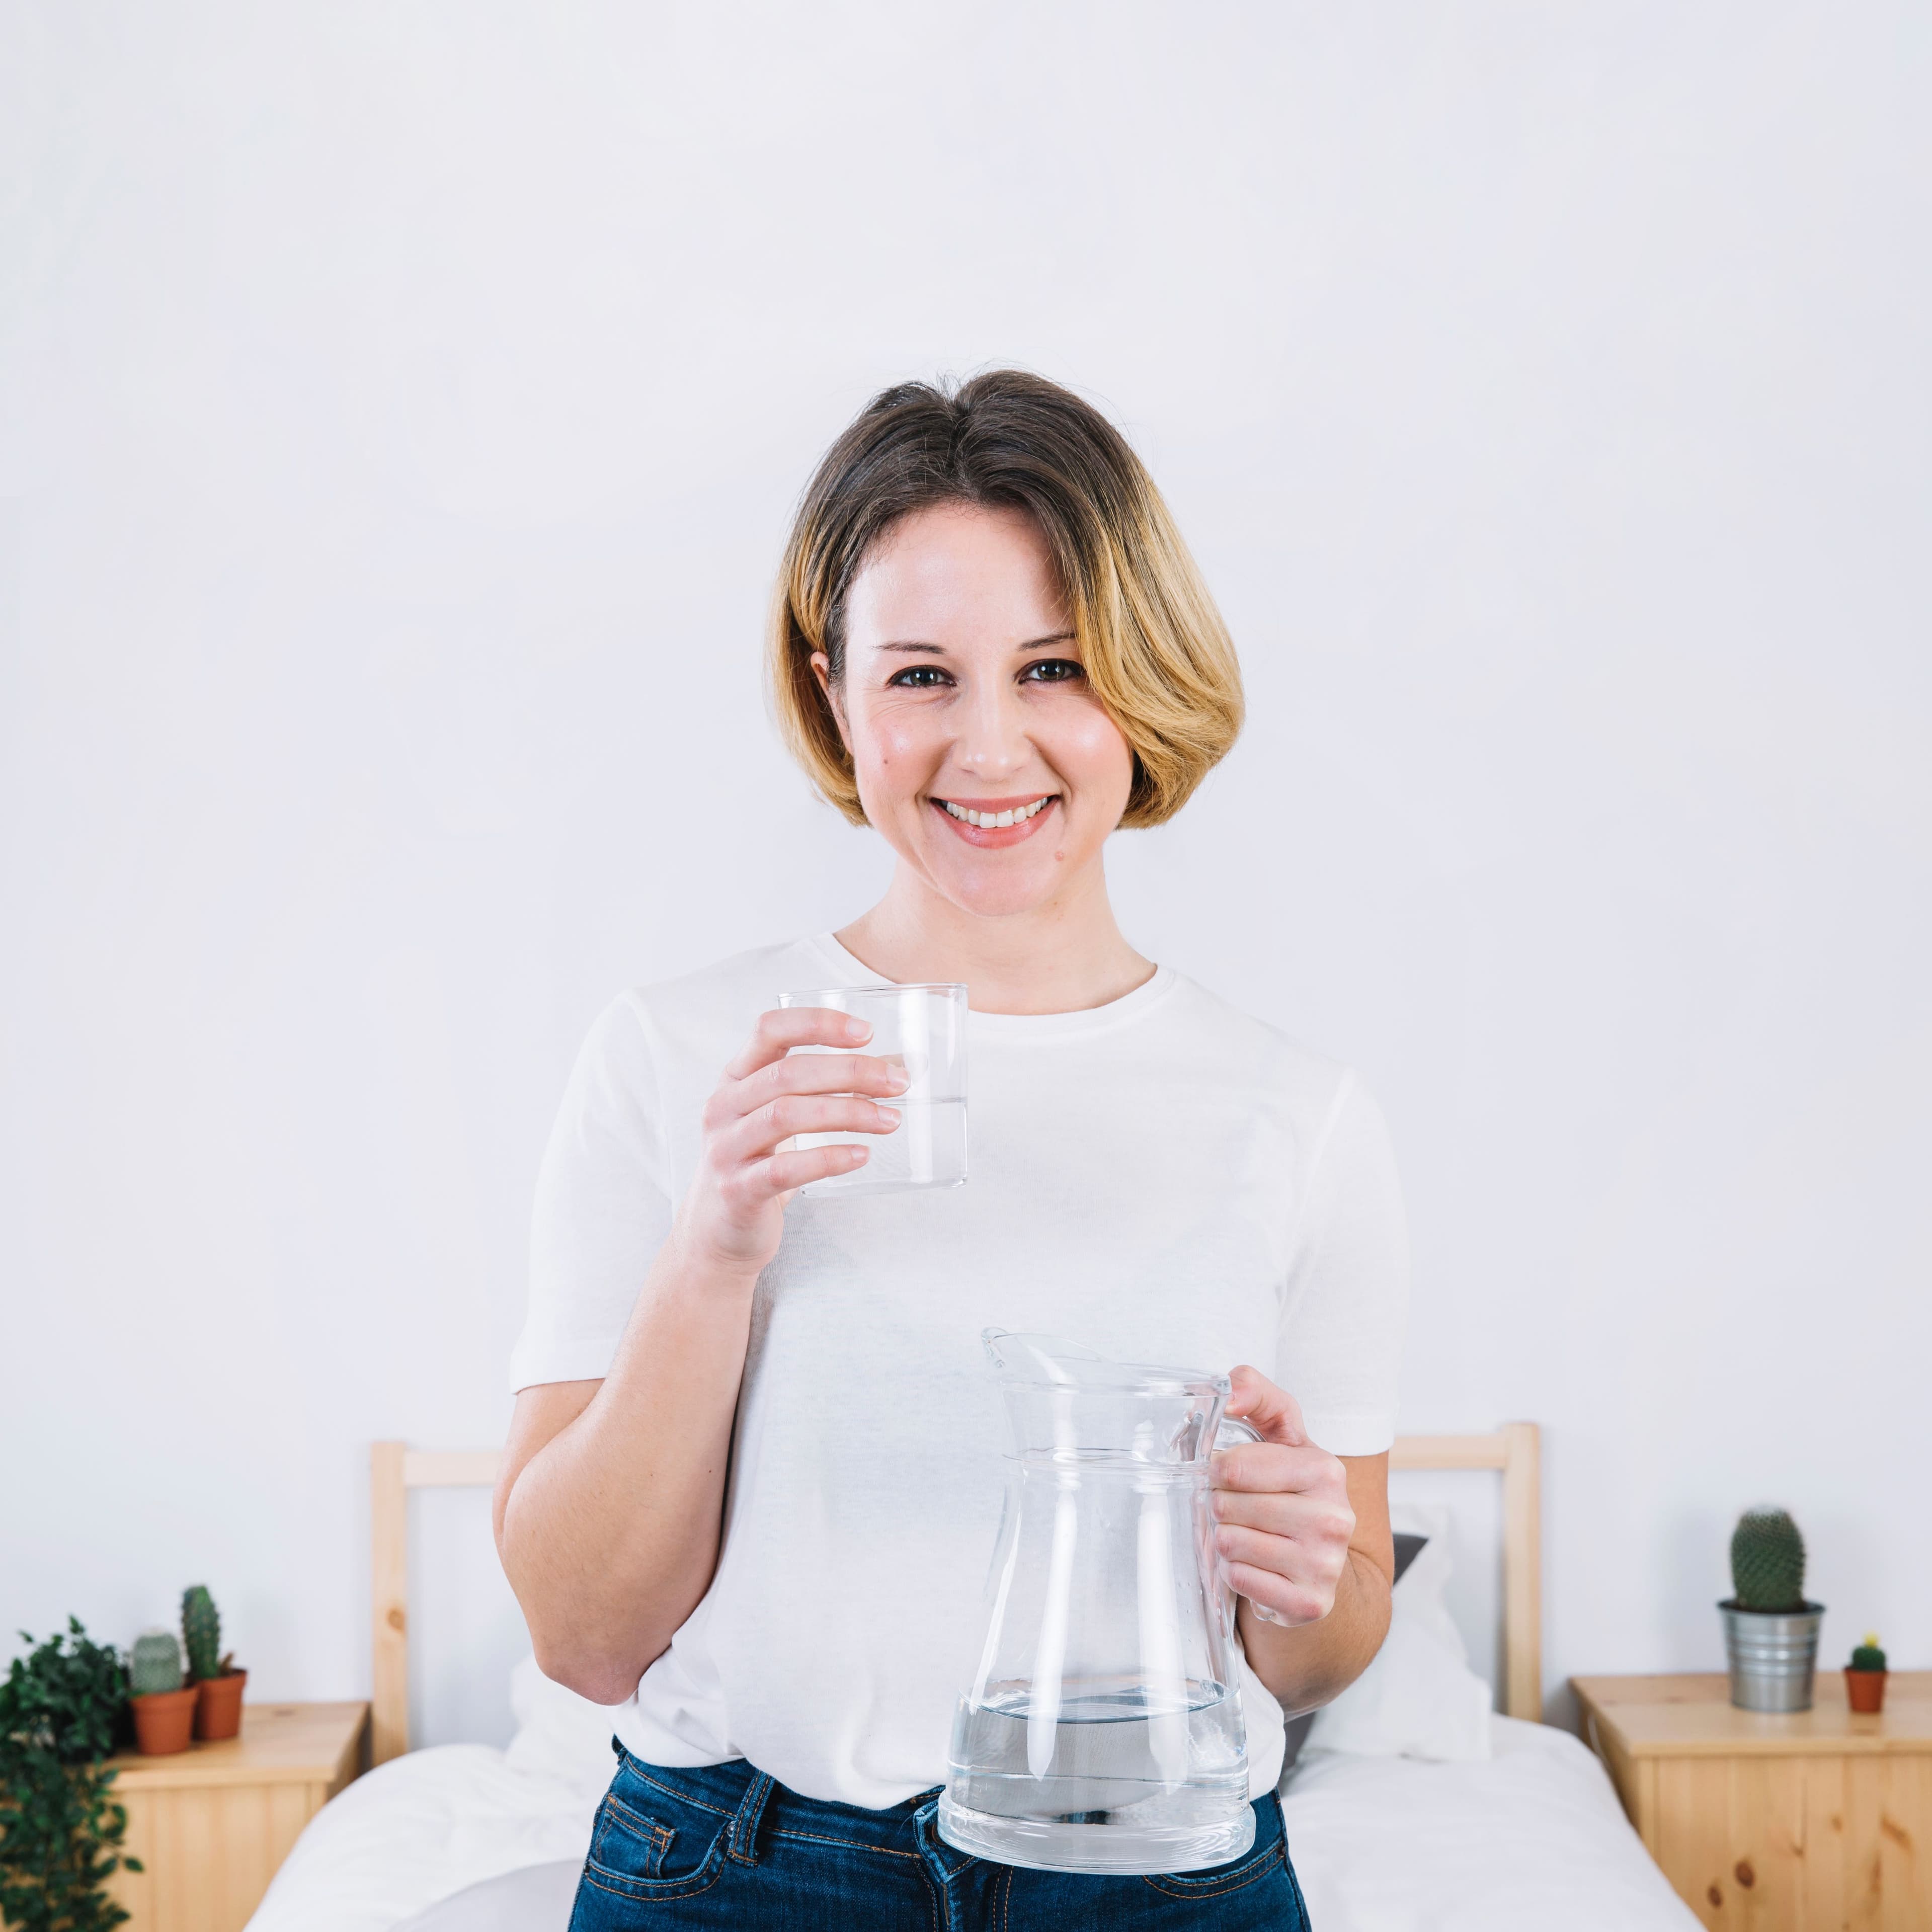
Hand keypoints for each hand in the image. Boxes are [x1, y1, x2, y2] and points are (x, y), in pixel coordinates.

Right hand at [669, 1008, 905, 1276]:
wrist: (718, 1231)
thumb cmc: (760, 1162)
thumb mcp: (783, 1115)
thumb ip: (827, 1087)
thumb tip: (895, 1066)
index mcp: (736, 1077)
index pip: (770, 1029)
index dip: (818, 1024)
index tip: (866, 1032)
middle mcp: (724, 1105)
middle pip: (788, 1073)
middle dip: (850, 1072)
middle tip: (897, 1082)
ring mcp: (726, 1148)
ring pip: (787, 1115)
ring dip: (847, 1112)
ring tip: (889, 1120)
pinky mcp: (737, 1189)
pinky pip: (785, 1168)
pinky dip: (828, 1158)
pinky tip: (861, 1155)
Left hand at [1211, 1366, 1353, 1628]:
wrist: (1317, 1559)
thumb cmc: (1290, 1488)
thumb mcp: (1278, 1432)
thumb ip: (1254, 1392)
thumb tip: (1228, 1394)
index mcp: (1327, 1471)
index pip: (1235, 1467)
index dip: (1217, 1472)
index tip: (1223, 1476)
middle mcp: (1335, 1518)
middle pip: (1230, 1507)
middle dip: (1220, 1507)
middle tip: (1234, 1510)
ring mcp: (1326, 1565)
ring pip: (1232, 1544)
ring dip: (1225, 1540)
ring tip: (1245, 1535)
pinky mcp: (1310, 1603)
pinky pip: (1241, 1580)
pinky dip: (1234, 1572)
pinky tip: (1252, 1564)